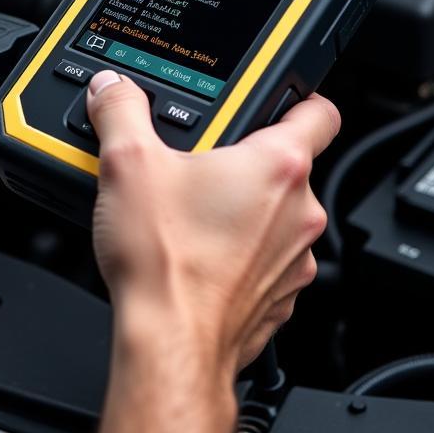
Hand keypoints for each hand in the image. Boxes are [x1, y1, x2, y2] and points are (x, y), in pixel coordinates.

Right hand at [86, 71, 336, 373]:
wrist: (169, 342)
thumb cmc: (165, 263)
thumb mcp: (127, 162)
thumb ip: (121, 111)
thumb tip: (114, 89)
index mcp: (277, 165)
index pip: (319, 111)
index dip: (299, 96)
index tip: (278, 97)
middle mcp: (299, 212)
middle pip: (284, 165)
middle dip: (241, 161)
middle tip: (194, 165)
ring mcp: (293, 260)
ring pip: (274, 216)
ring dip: (240, 209)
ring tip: (186, 213)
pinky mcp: (278, 297)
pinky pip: (263, 260)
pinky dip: (237, 253)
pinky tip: (194, 254)